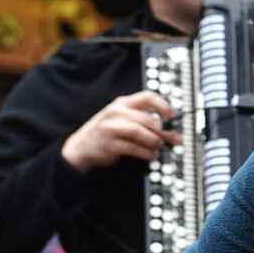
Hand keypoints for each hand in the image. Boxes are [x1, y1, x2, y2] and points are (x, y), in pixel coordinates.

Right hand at [62, 90, 179, 171]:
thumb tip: (172, 130)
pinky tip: (151, 155)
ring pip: (142, 133)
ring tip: (159, 146)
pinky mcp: (110, 144)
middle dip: (164, 131)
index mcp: (122, 103)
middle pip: (149, 119)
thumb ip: (143, 120)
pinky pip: (135, 148)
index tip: (173, 116)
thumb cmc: (106, 132)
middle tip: (172, 139)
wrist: (80, 147)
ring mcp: (112, 128)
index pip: (148, 97)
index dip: (164, 105)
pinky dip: (147, 153)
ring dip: (155, 141)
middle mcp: (116, 113)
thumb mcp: (121, 118)